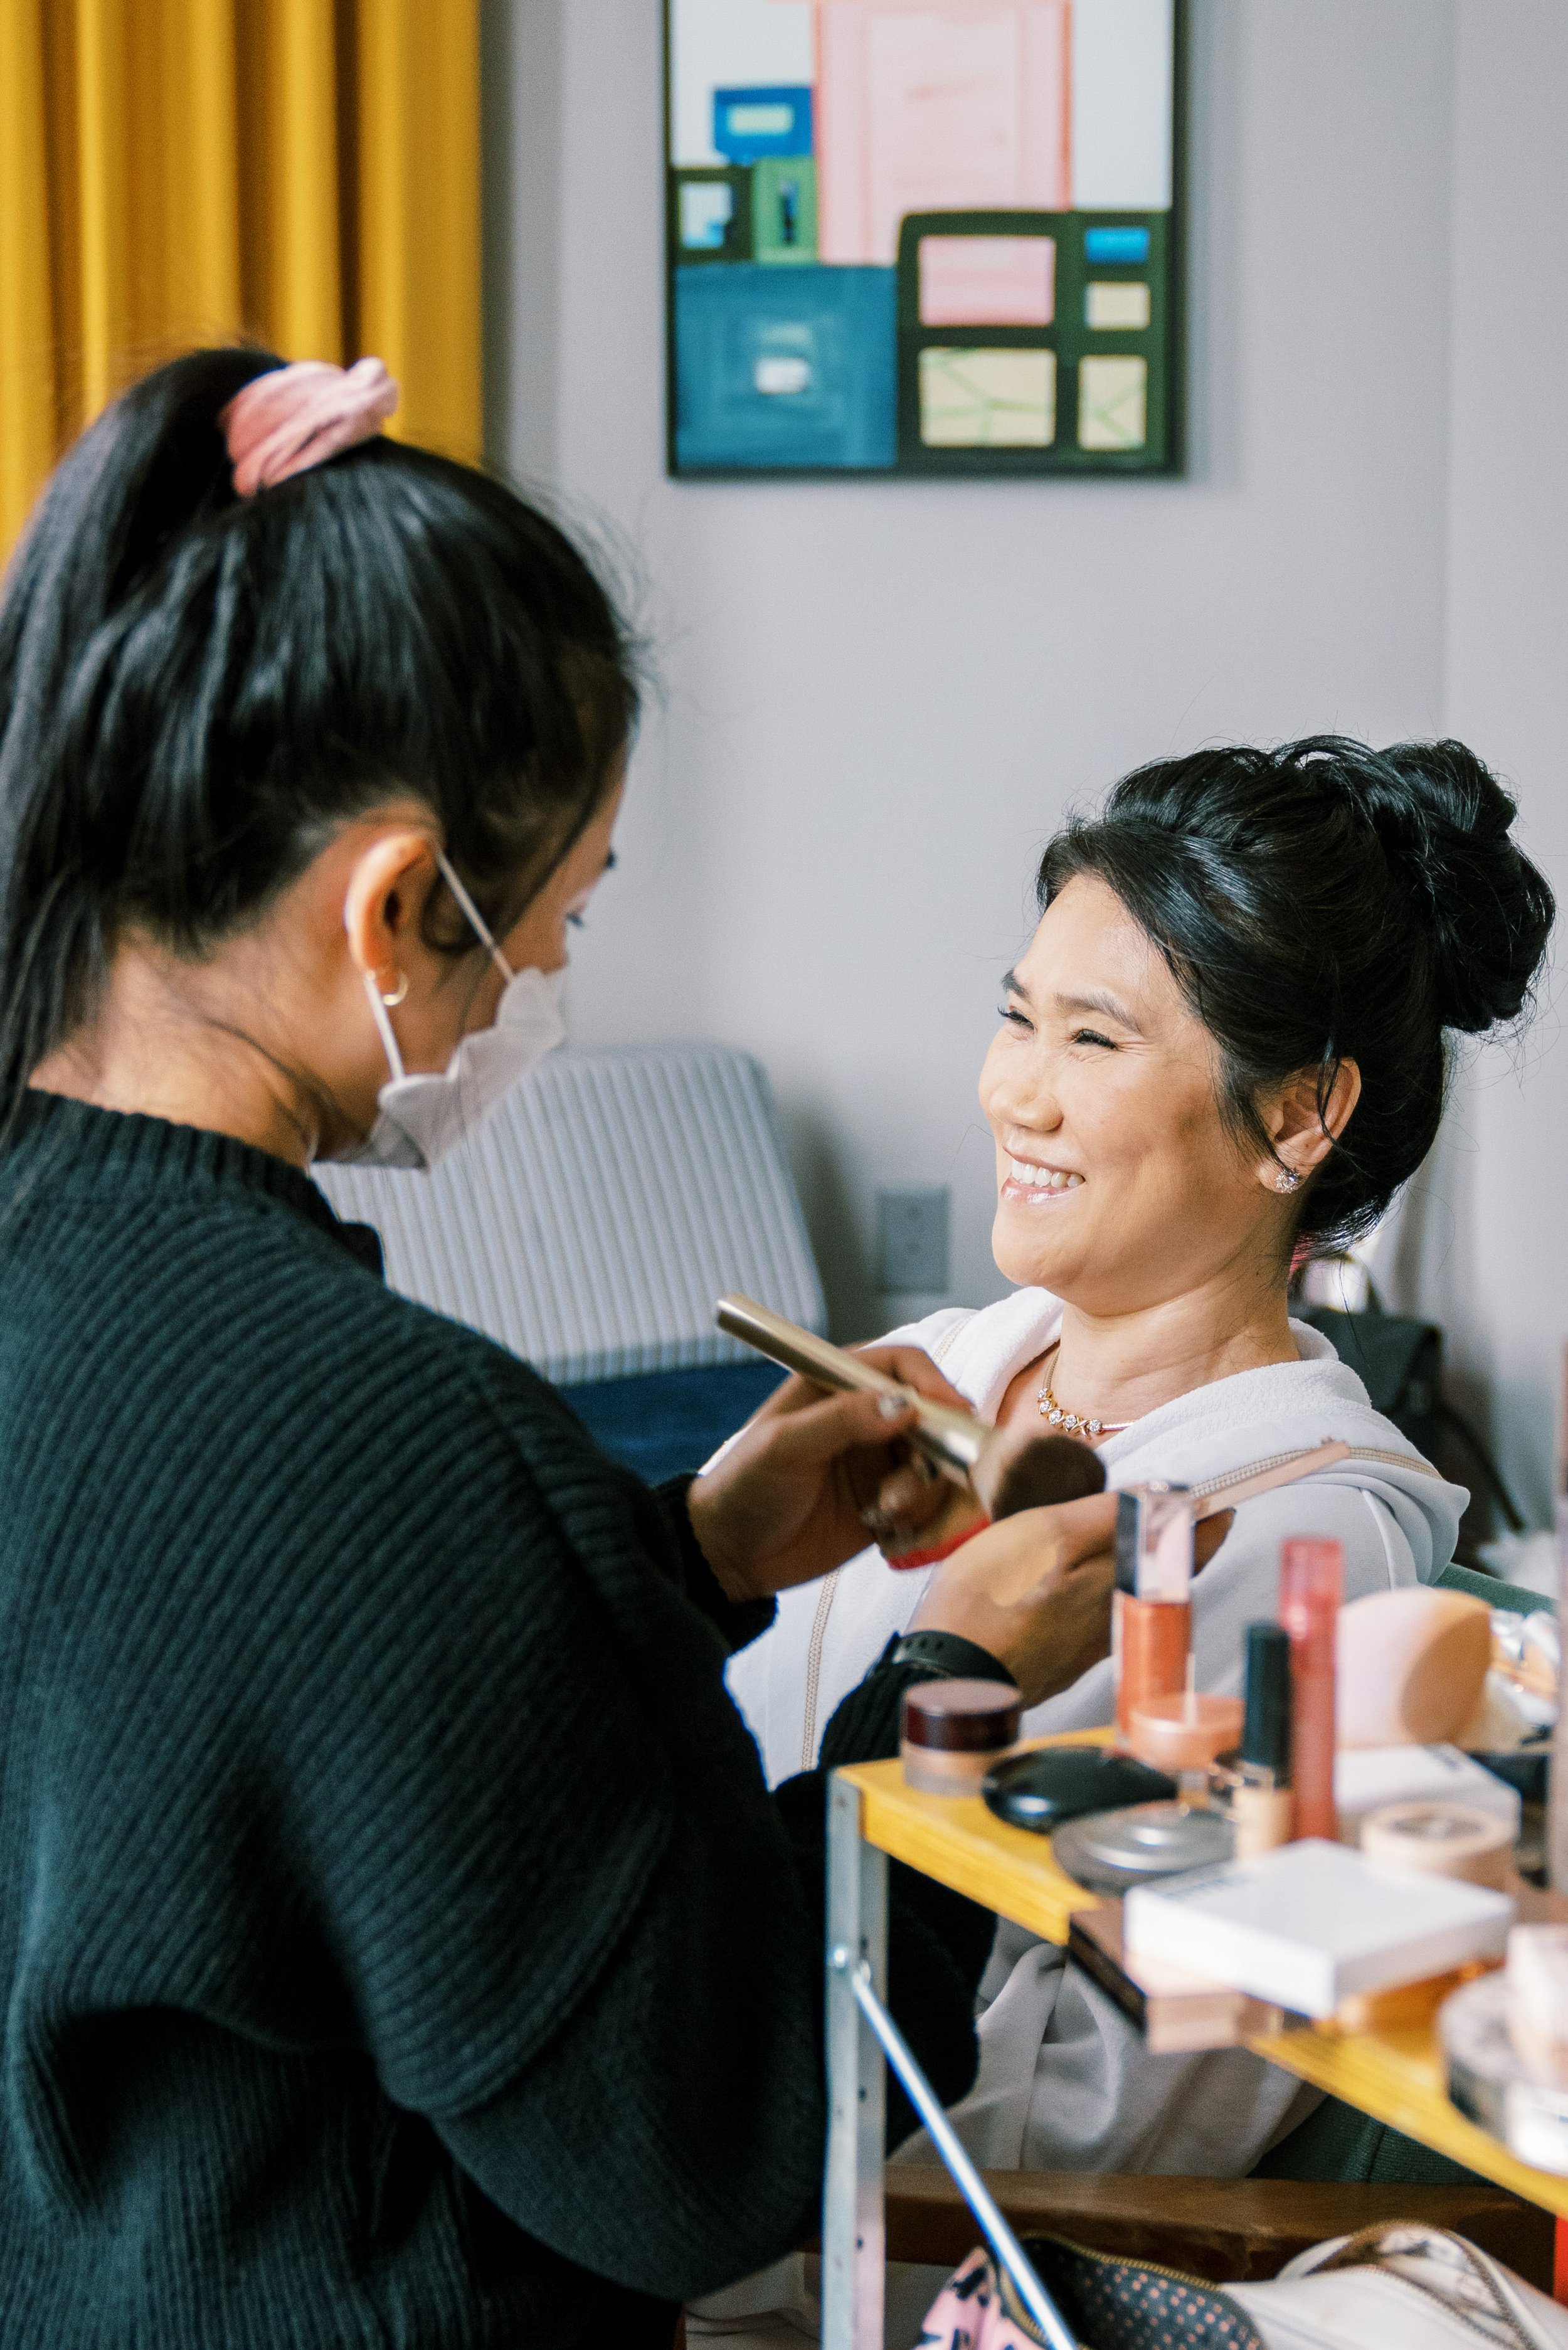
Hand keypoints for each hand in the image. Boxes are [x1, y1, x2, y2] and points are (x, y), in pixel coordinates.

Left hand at [687, 1346, 975, 1603]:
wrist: (729, 1556)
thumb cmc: (743, 1488)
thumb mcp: (783, 1447)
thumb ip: (842, 1420)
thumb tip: (904, 1405)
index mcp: (835, 1386)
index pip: (901, 1365)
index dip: (933, 1383)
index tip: (953, 1412)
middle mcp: (865, 1419)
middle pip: (932, 1416)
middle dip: (937, 1447)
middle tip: (919, 1476)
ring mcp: (879, 1463)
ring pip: (936, 1465)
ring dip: (922, 1490)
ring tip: (885, 1511)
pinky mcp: (887, 1505)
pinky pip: (927, 1506)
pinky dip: (918, 1519)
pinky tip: (884, 1532)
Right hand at [911, 1501, 1234, 1709]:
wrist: (949, 1675)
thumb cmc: (990, 1598)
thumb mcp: (1047, 1531)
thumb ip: (1108, 1514)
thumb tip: (1161, 1497)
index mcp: (1122, 1583)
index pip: (1188, 1547)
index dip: (1207, 1519)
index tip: (1219, 1499)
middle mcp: (1117, 1616)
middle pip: (1163, 1574)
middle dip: (1175, 1543)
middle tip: (1180, 1514)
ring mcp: (1090, 1643)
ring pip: (1132, 1596)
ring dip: (1141, 1567)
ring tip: (1131, 1539)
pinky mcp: (1062, 1659)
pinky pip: (1099, 1616)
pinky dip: (1105, 1591)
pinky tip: (1080, 1583)